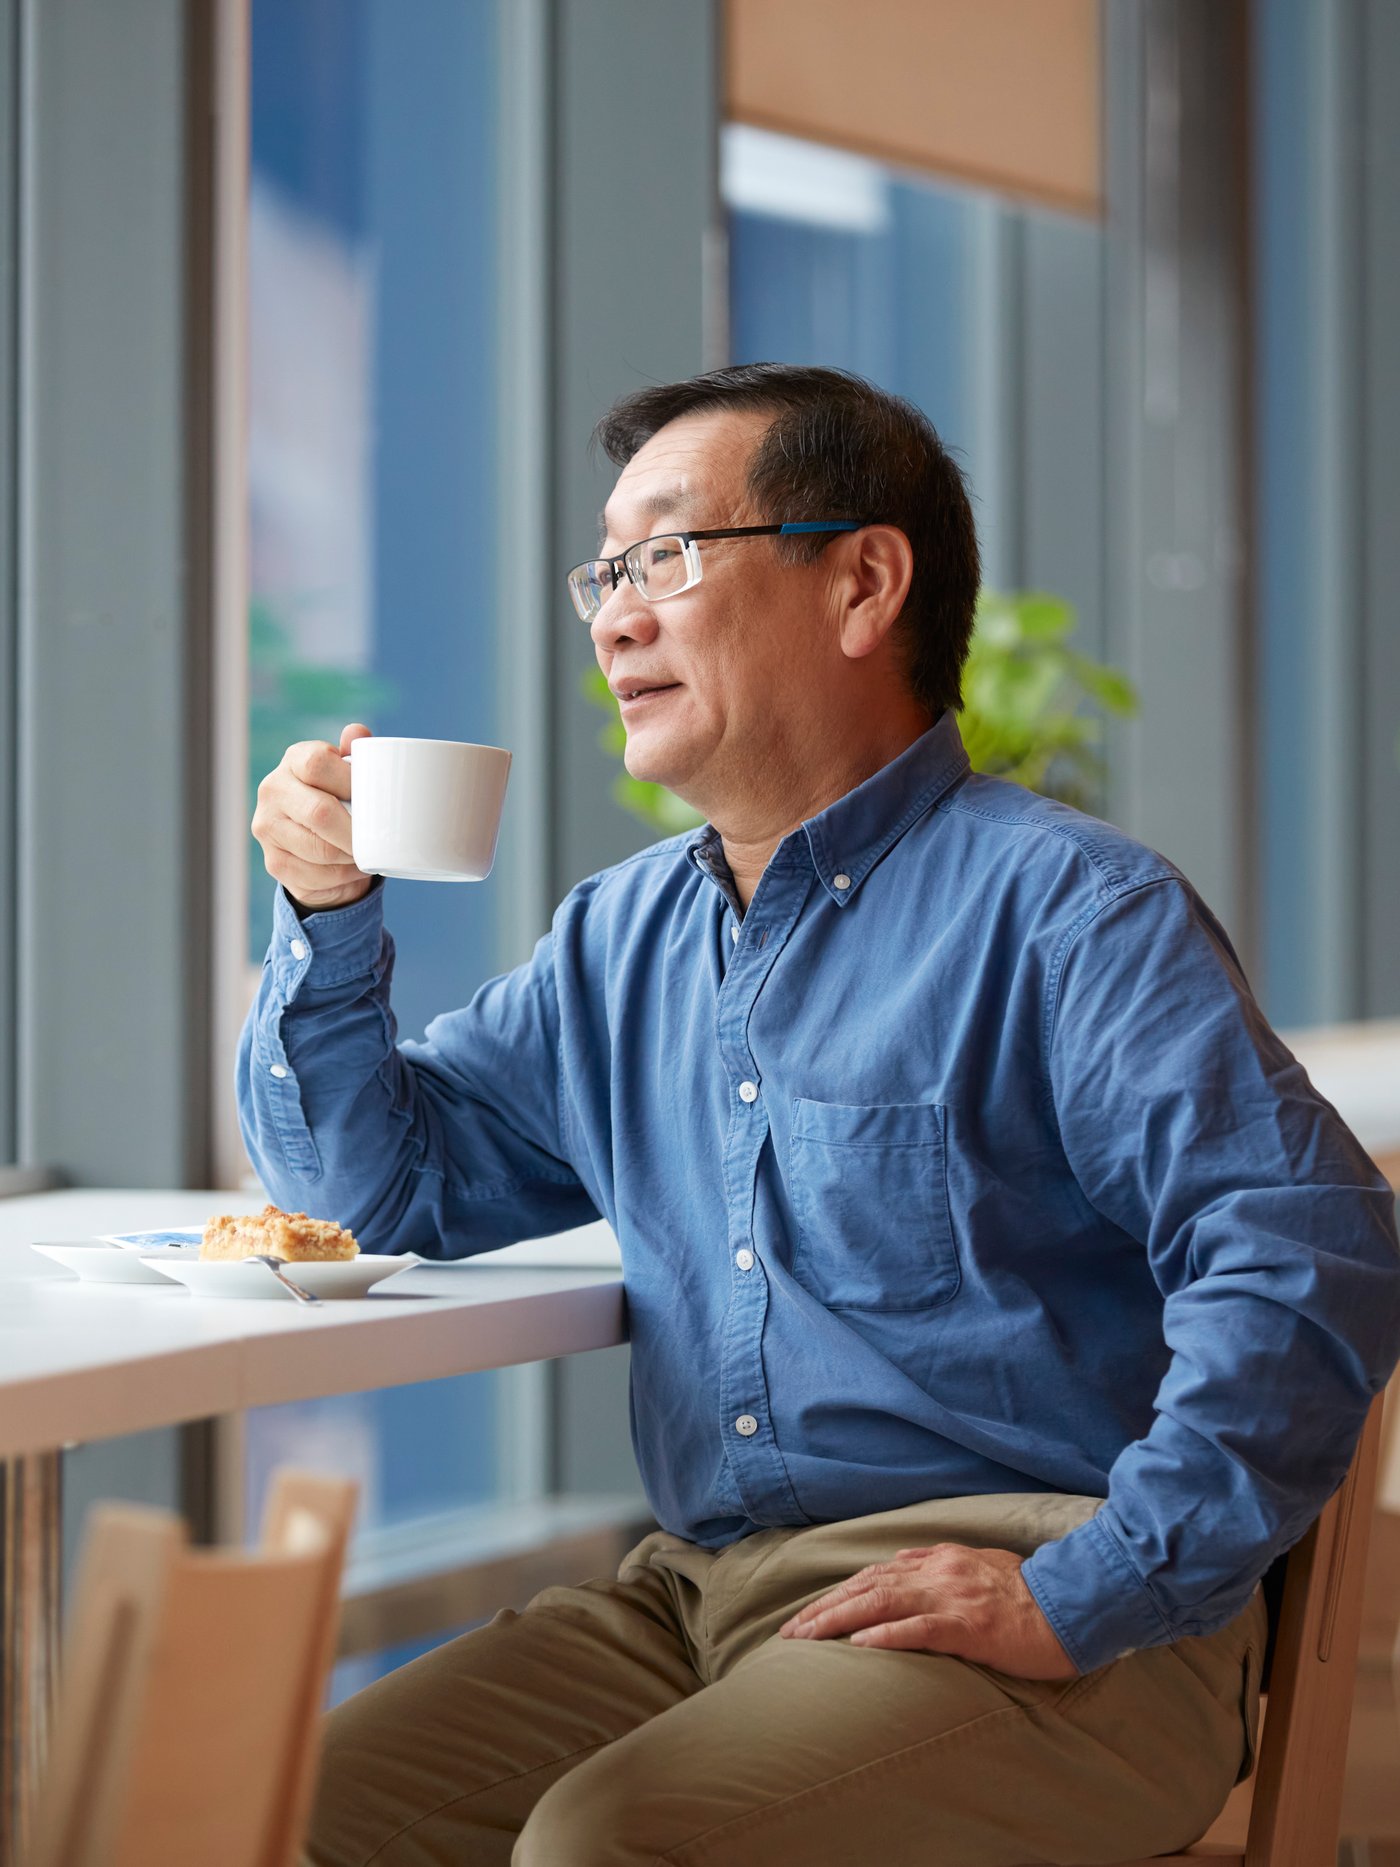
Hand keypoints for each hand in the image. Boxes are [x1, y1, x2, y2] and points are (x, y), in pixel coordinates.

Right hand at [252, 722, 374, 913]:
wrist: (318, 842)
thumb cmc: (341, 798)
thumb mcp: (350, 773)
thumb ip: (356, 753)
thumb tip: (358, 733)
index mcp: (294, 760)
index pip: (317, 764)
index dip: (350, 782)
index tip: (375, 798)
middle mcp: (272, 790)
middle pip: (320, 813)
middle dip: (355, 831)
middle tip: (380, 839)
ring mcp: (267, 827)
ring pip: (319, 850)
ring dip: (352, 856)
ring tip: (369, 853)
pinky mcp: (273, 862)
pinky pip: (315, 875)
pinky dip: (343, 876)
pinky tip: (353, 868)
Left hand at [778, 1543, 1077, 1679]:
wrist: (1071, 1604)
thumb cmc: (1029, 1594)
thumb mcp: (980, 1567)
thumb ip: (941, 1568)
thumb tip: (904, 1569)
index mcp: (940, 1560)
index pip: (876, 1574)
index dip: (839, 1593)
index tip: (810, 1613)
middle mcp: (938, 1573)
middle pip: (868, 1587)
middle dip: (825, 1609)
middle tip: (791, 1632)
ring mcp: (952, 1598)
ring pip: (882, 1604)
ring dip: (839, 1621)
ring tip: (807, 1638)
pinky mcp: (969, 1627)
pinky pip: (919, 1630)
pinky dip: (885, 1636)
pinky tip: (859, 1647)